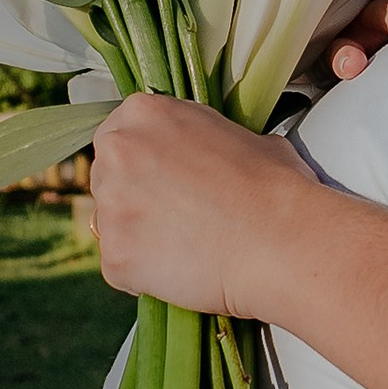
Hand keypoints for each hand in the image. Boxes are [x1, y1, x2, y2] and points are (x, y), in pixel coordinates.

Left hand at [88, 94, 319, 318]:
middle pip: (106, 179)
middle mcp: (117, 151)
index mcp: (144, 112)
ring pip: (110, 225)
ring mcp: (110, 205)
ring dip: (139, 237)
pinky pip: (120, 267)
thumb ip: (204, 141)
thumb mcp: (244, 137)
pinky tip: (184, 271)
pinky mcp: (114, 256)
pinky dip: (145, 275)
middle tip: (178, 218)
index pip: (120, 136)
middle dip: (135, 199)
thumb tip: (208, 156)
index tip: (167, 182)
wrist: (281, 241)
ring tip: (188, 248)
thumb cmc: (276, 187)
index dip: (145, 164)